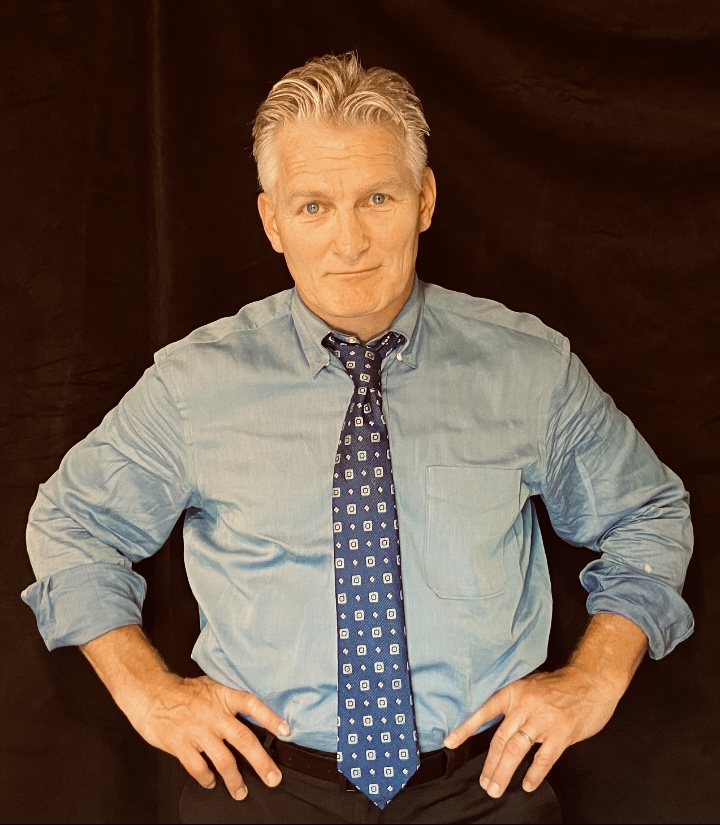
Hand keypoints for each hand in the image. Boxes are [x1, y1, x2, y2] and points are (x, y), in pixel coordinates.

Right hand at [128, 673, 288, 799]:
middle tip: (273, 778)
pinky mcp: (180, 744)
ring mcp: (197, 730)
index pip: (252, 704)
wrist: (151, 694)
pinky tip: (211, 783)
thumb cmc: (184, 692)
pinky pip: (198, 768)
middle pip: (243, 739)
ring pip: (223, 760)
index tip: (286, 730)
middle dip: (261, 762)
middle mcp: (213, 713)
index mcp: (223, 696)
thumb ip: (230, 700)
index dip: (269, 717)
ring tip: (241, 792)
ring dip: (235, 779)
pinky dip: (207, 779)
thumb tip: (255, 715)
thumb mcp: (212, 686)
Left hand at [443, 664, 619, 798]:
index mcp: (514, 693)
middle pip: (500, 739)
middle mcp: (525, 705)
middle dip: (490, 765)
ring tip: (495, 788)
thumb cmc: (561, 686)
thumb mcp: (531, 687)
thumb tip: (499, 727)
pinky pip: (543, 758)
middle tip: (484, 783)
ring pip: (517, 751)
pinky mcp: (562, 733)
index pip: (484, 712)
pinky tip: (527, 784)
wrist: (592, 680)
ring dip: (503, 772)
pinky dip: (534, 774)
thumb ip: (516, 706)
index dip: (466, 729)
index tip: (450, 743)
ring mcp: (543, 719)